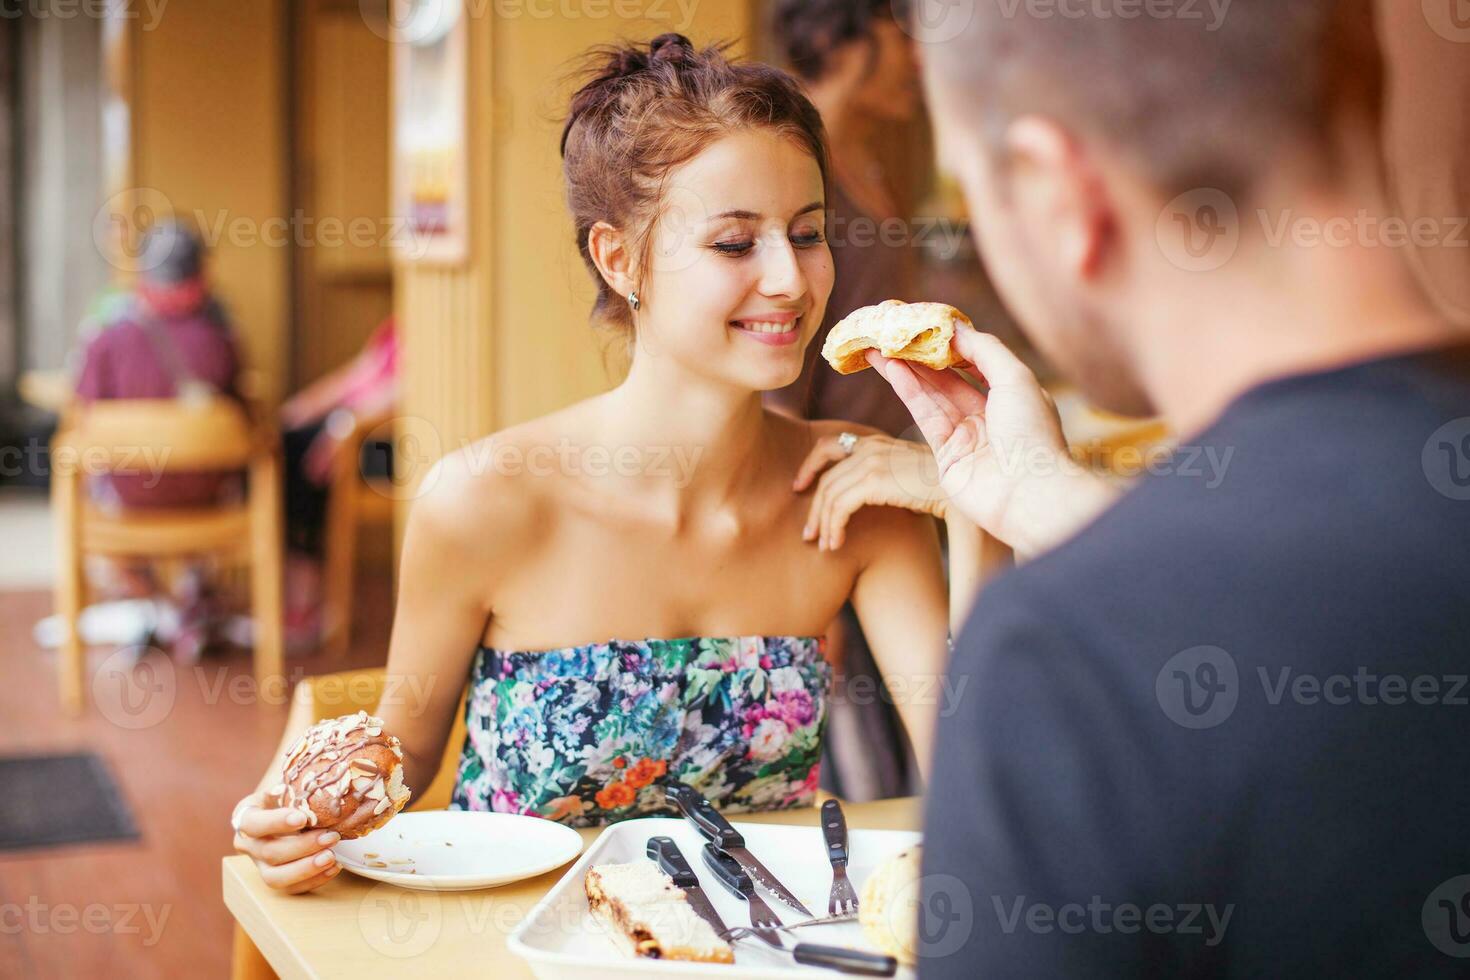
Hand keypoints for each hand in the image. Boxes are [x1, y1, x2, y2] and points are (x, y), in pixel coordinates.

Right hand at [231, 791, 341, 893]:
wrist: (290, 809)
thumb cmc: (292, 794)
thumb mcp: (291, 784)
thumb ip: (300, 784)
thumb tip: (330, 775)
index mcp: (246, 815)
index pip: (253, 823)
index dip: (276, 822)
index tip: (303, 818)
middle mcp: (248, 843)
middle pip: (269, 852)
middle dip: (303, 847)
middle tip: (331, 837)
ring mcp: (259, 865)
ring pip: (275, 878)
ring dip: (306, 869)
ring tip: (332, 857)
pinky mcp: (276, 878)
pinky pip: (291, 889)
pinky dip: (314, 880)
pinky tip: (334, 867)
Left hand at [794, 430, 946, 550]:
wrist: (965, 488)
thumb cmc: (944, 488)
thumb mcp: (907, 477)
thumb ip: (883, 479)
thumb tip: (866, 497)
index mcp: (875, 442)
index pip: (828, 446)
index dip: (809, 467)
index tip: (800, 488)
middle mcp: (869, 447)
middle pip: (825, 477)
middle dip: (814, 509)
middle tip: (809, 534)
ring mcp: (871, 461)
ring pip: (829, 495)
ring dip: (823, 524)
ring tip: (823, 545)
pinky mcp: (874, 480)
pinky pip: (839, 506)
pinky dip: (833, 527)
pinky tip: (836, 544)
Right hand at [868, 328, 1114, 554]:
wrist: (1028, 494)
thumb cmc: (1031, 433)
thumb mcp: (1016, 377)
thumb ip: (984, 349)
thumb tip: (955, 327)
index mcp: (1013, 396)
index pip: (977, 362)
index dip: (952, 343)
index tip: (927, 323)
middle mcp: (989, 415)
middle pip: (948, 378)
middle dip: (920, 355)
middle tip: (893, 332)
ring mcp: (966, 436)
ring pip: (931, 395)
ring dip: (905, 369)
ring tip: (879, 346)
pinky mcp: (946, 455)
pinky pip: (924, 415)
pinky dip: (908, 391)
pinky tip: (892, 369)